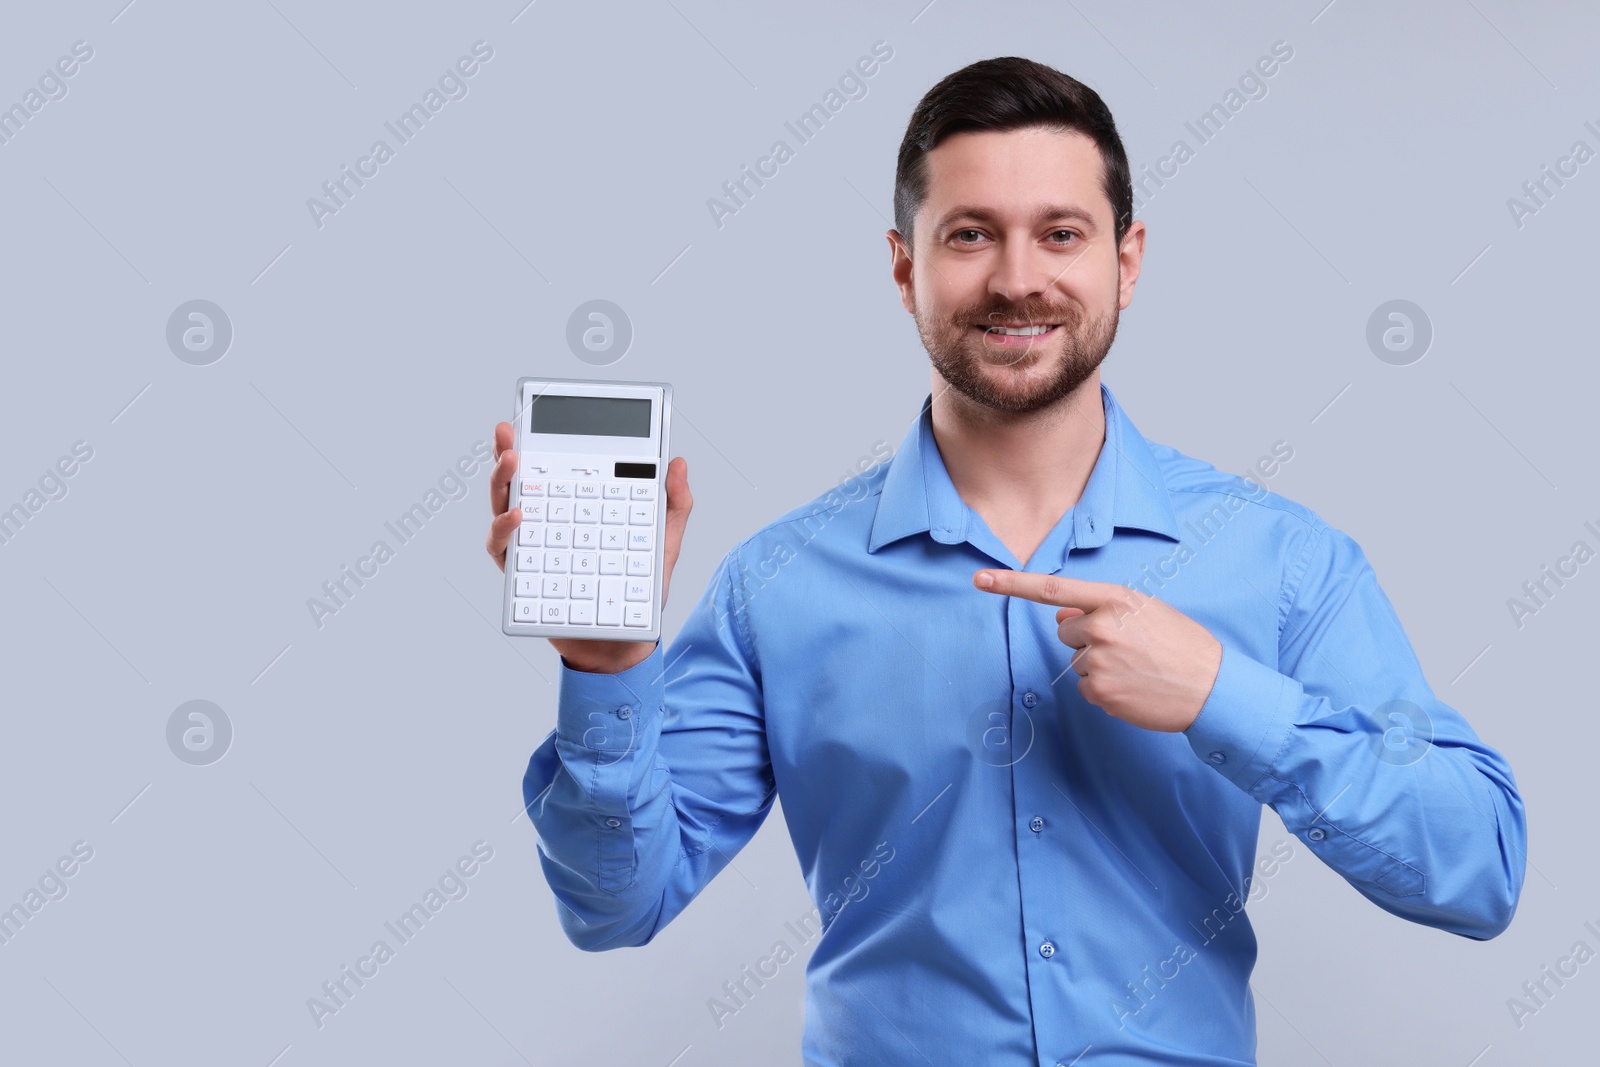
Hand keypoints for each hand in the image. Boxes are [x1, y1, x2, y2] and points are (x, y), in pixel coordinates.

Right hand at [486, 420, 693, 673]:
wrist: (624, 643)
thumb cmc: (636, 590)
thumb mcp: (663, 542)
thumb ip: (673, 503)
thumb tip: (678, 462)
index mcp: (574, 507)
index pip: (552, 467)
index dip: (538, 442)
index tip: (529, 417)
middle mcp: (546, 523)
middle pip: (519, 481)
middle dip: (507, 452)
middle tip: (508, 432)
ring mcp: (531, 547)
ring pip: (503, 508)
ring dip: (501, 482)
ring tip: (512, 463)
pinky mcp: (522, 575)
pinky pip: (503, 549)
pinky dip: (504, 530)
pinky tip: (519, 516)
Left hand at [973, 569, 1221, 731]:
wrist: (1212, 687)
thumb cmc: (1180, 645)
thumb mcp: (1144, 611)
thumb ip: (1101, 608)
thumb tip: (1061, 617)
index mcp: (1114, 599)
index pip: (1053, 589)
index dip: (1012, 584)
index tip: (980, 579)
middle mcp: (1101, 626)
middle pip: (1065, 632)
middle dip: (1087, 639)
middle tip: (1128, 648)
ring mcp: (1098, 660)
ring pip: (1076, 661)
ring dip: (1099, 665)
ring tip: (1136, 668)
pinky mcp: (1099, 691)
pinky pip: (1085, 687)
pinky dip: (1105, 689)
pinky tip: (1133, 687)